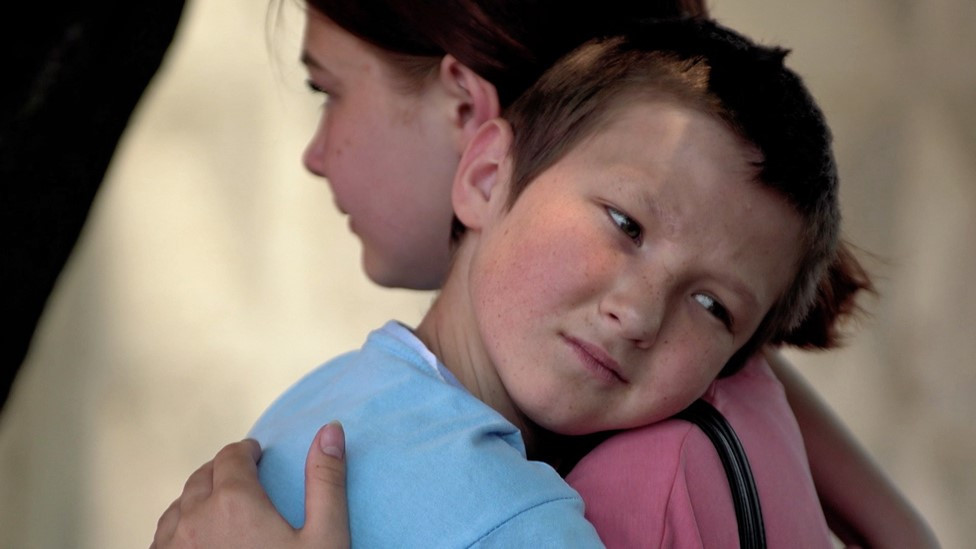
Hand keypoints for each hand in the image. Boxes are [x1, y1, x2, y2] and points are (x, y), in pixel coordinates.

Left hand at [151, 422, 350, 548]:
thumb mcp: (325, 538)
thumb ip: (326, 480)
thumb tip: (330, 429)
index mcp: (235, 501)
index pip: (232, 456)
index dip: (247, 450)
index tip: (257, 454)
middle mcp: (193, 519)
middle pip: (202, 477)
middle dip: (223, 470)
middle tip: (243, 476)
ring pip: (177, 507)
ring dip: (198, 498)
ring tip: (220, 506)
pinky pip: (161, 539)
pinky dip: (179, 529)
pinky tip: (198, 540)